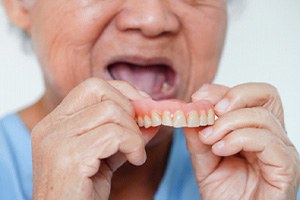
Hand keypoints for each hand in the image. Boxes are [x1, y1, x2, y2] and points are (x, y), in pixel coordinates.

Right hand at [31, 78, 156, 199]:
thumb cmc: (82, 192)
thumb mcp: (105, 156)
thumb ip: (123, 134)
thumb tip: (150, 117)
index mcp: (55, 123)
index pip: (92, 87)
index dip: (123, 91)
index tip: (144, 106)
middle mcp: (50, 127)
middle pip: (99, 89)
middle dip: (129, 107)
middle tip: (138, 131)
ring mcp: (57, 141)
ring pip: (111, 111)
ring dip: (134, 132)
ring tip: (136, 152)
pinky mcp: (69, 157)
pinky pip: (114, 134)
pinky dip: (133, 145)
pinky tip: (135, 160)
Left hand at [184, 83, 299, 199]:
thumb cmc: (225, 195)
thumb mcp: (204, 161)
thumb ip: (197, 137)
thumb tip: (189, 111)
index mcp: (254, 129)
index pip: (248, 95)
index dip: (221, 90)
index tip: (197, 98)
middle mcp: (271, 135)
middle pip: (266, 94)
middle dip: (234, 95)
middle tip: (211, 110)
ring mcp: (281, 150)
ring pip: (261, 116)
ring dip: (228, 123)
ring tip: (210, 139)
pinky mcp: (286, 166)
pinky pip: (266, 140)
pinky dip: (238, 139)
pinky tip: (221, 149)